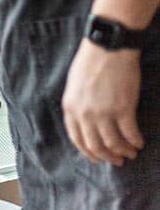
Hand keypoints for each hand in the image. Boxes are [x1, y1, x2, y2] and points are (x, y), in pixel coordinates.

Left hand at [62, 38, 143, 165]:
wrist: (107, 48)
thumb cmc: (91, 62)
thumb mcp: (74, 85)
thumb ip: (77, 105)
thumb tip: (84, 123)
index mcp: (70, 107)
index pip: (77, 139)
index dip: (88, 152)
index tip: (98, 158)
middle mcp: (84, 113)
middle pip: (96, 146)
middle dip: (108, 156)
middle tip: (118, 160)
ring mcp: (103, 113)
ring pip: (114, 144)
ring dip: (124, 151)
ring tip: (131, 152)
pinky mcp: (123, 109)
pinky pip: (130, 135)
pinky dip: (136, 142)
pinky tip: (139, 142)